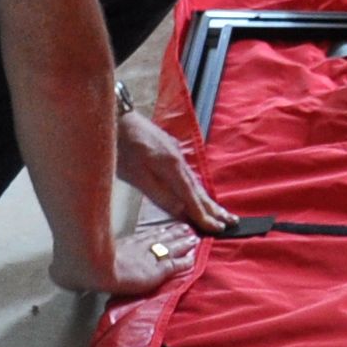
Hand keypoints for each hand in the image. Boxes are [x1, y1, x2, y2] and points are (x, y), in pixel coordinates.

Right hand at [54, 221, 202, 295]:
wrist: (86, 263)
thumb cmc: (75, 264)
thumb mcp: (65, 269)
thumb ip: (65, 271)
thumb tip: (57, 271)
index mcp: (116, 246)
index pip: (137, 240)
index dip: (149, 236)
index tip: (157, 231)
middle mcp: (134, 248)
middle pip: (157, 240)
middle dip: (171, 234)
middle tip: (184, 229)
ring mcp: (146, 258)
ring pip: (169, 248)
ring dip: (182, 244)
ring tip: (193, 239)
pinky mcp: (155, 271)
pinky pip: (175, 266)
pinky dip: (185, 263)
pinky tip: (193, 260)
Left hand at [113, 105, 237, 231]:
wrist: (116, 117)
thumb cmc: (121, 147)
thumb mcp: (136, 176)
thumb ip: (160, 194)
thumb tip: (181, 210)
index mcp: (172, 168)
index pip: (192, 198)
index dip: (203, 215)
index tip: (217, 229)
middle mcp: (179, 160)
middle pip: (198, 190)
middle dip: (214, 208)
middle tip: (230, 222)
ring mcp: (175, 154)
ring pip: (194, 182)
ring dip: (207, 199)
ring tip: (220, 212)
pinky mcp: (170, 151)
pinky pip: (188, 174)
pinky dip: (196, 188)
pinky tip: (197, 193)